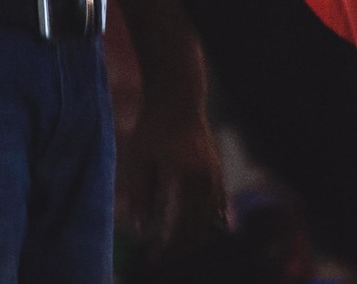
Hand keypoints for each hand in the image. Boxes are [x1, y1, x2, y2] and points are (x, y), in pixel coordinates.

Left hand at [117, 103, 226, 255]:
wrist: (179, 99)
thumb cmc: (153, 128)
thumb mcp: (138, 159)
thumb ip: (140, 195)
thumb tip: (142, 231)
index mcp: (183, 177)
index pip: (179, 226)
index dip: (168, 247)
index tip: (153, 257)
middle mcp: (204, 180)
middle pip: (196, 228)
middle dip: (180, 248)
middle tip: (160, 257)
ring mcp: (215, 176)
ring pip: (208, 220)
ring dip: (192, 236)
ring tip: (172, 245)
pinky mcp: (218, 172)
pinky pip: (217, 205)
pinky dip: (208, 221)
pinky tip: (201, 229)